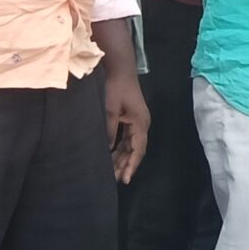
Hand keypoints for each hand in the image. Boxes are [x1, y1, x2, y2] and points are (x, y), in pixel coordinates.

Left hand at [104, 63, 151, 184]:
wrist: (120, 69)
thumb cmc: (115, 88)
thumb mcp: (109, 110)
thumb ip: (109, 130)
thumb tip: (107, 149)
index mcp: (140, 123)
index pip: (138, 150)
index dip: (131, 165)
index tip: (125, 179)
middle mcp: (141, 124)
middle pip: (135, 149)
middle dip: (126, 165)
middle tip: (115, 180)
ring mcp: (137, 121)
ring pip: (131, 145)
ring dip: (123, 158)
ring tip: (113, 173)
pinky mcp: (131, 118)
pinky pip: (127, 138)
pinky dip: (120, 148)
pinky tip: (112, 157)